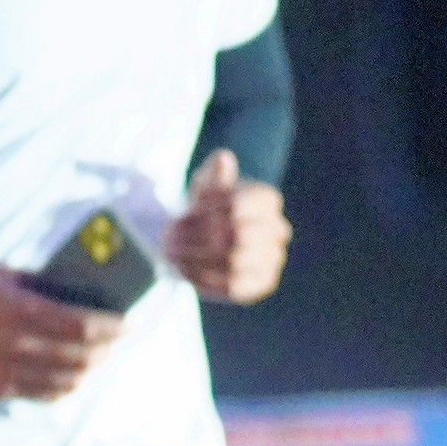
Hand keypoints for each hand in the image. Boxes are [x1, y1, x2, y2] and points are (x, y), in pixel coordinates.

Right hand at [0, 271, 123, 399]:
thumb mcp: (1, 278)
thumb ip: (37, 282)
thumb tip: (78, 289)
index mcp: (21, 309)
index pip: (81, 323)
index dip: (110, 326)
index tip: (127, 324)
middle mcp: (18, 343)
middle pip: (80, 354)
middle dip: (106, 349)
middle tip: (117, 343)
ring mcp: (9, 370)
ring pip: (67, 378)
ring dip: (89, 370)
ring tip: (98, 361)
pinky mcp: (0, 389)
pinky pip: (45, 395)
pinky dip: (66, 388)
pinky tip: (75, 380)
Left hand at [163, 149, 291, 302]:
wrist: (207, 240)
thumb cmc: (206, 208)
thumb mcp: (204, 187)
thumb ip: (212, 174)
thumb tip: (223, 159)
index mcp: (267, 199)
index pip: (237, 206)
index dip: (206, 212)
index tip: (182, 215)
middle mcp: (278, 229)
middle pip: (236, 236)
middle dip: (197, 238)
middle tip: (168, 239)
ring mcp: (273, 258)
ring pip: (234, 262)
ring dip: (196, 259)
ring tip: (170, 255)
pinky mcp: (263, 283)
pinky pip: (234, 286)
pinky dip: (204, 279)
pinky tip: (183, 271)